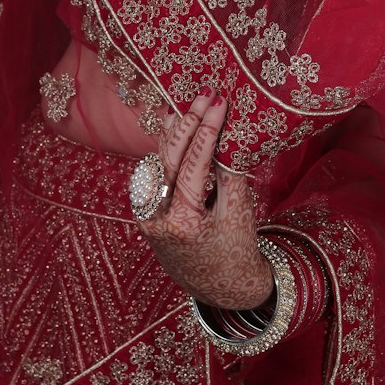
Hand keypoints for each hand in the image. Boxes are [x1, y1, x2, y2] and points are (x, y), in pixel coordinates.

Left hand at [135, 91, 272, 309]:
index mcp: (184, 223)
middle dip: (187, 124)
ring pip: (156, 164)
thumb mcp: (239, 213)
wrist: (221, 289)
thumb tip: (223, 132)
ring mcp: (147, 217)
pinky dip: (164, 151)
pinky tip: (173, 128)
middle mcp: (157, 219)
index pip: (193, 166)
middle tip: (204, 96)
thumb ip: (228, 173)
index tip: (219, 104)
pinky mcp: (145, 214)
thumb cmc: (237, 251)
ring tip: (187, 106)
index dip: (206, 131)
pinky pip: (154, 176)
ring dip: (172, 133)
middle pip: (168, 159)